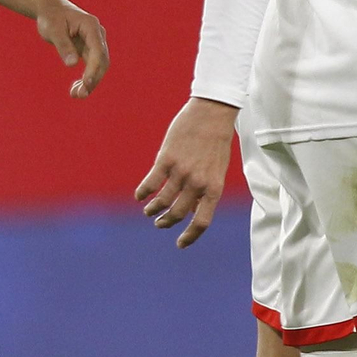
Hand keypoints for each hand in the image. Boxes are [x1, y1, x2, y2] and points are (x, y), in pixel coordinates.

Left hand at [36, 0, 109, 96]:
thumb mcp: (53, 30)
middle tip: (79, 95)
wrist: (51, 9)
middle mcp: (97, 35)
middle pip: (102, 61)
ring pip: (99, 66)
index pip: (98, 50)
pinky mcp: (89, 49)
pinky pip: (92, 66)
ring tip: (75, 95)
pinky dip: (85, 79)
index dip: (93, 68)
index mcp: (91, 26)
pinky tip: (75, 89)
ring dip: (90, 82)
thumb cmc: (51, 17)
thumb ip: (63, 46)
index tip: (86, 83)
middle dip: (93, 79)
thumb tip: (72, 64)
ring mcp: (95, 42)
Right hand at [134, 97, 237, 247]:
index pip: (201, 222)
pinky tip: (139, 195)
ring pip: (161, 201)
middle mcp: (197, 183)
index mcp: (214, 188)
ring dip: (152, 210)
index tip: (180, 244)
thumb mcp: (217, 169)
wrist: (213, 112)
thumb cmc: (216, 140)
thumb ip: (206, 190)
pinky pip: (150, 183)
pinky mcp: (166, 159)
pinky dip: (142, 193)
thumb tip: (192, 210)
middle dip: (165, 222)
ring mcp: (181, 171)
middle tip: (159, 223)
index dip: (190, 237)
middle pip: (177, 214)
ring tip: (148, 211)